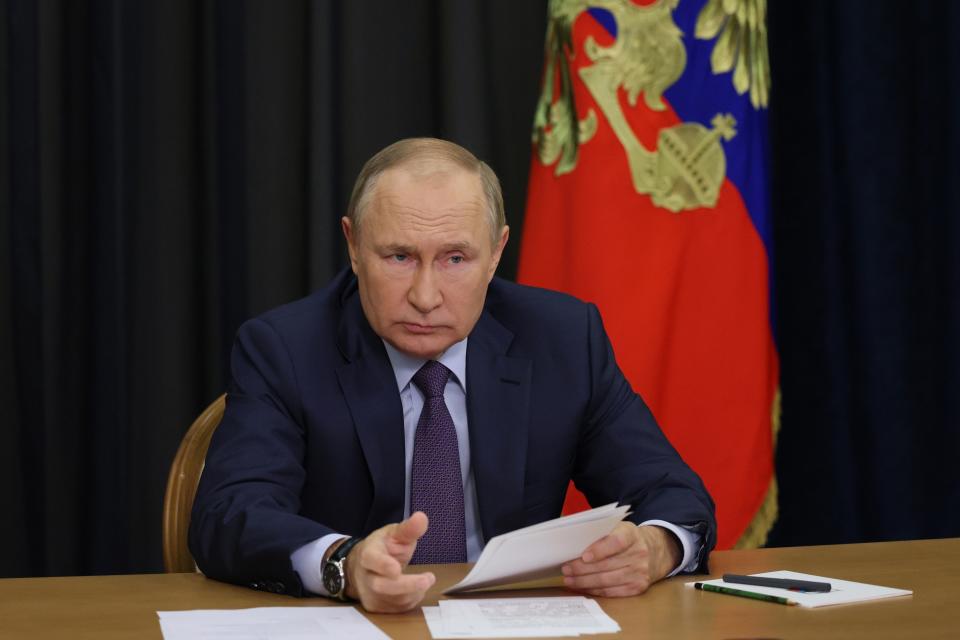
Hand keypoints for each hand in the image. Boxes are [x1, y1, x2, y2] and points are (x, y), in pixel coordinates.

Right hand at [339, 512, 435, 612]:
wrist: (364, 566)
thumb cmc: (383, 547)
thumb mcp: (394, 534)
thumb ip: (408, 528)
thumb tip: (422, 517)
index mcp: (368, 553)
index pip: (371, 560)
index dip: (383, 565)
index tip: (396, 568)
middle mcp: (365, 576)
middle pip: (382, 585)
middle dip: (407, 585)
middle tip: (428, 579)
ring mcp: (368, 594)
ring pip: (392, 600)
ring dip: (413, 592)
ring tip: (426, 579)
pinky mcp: (375, 607)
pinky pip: (396, 609)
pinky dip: (410, 600)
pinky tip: (416, 589)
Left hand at [560, 523, 681, 596]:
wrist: (654, 552)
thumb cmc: (626, 538)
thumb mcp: (618, 527)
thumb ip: (600, 532)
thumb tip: (573, 542)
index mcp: (632, 534)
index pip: (616, 542)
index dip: (600, 550)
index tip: (584, 556)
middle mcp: (639, 553)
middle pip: (607, 565)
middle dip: (582, 569)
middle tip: (566, 569)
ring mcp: (640, 572)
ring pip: (607, 580)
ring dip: (585, 581)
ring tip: (569, 579)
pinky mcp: (638, 587)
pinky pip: (613, 591)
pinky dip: (595, 590)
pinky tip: (583, 587)